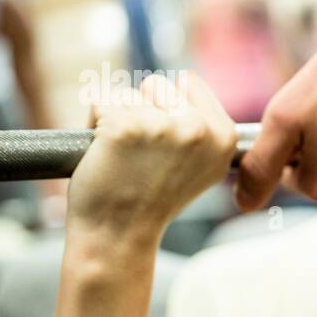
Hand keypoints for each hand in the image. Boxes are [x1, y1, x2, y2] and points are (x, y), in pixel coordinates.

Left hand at [67, 74, 237, 241]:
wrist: (119, 235)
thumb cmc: (152, 201)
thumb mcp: (201, 167)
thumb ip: (203, 127)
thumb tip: (187, 81)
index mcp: (223, 137)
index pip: (188, 83)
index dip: (169, 109)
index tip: (166, 146)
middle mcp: (199, 129)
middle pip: (157, 85)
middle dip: (143, 110)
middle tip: (142, 154)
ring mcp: (162, 127)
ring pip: (127, 93)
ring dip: (117, 118)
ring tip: (123, 155)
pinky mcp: (124, 127)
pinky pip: (99, 101)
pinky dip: (93, 124)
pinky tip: (105, 153)